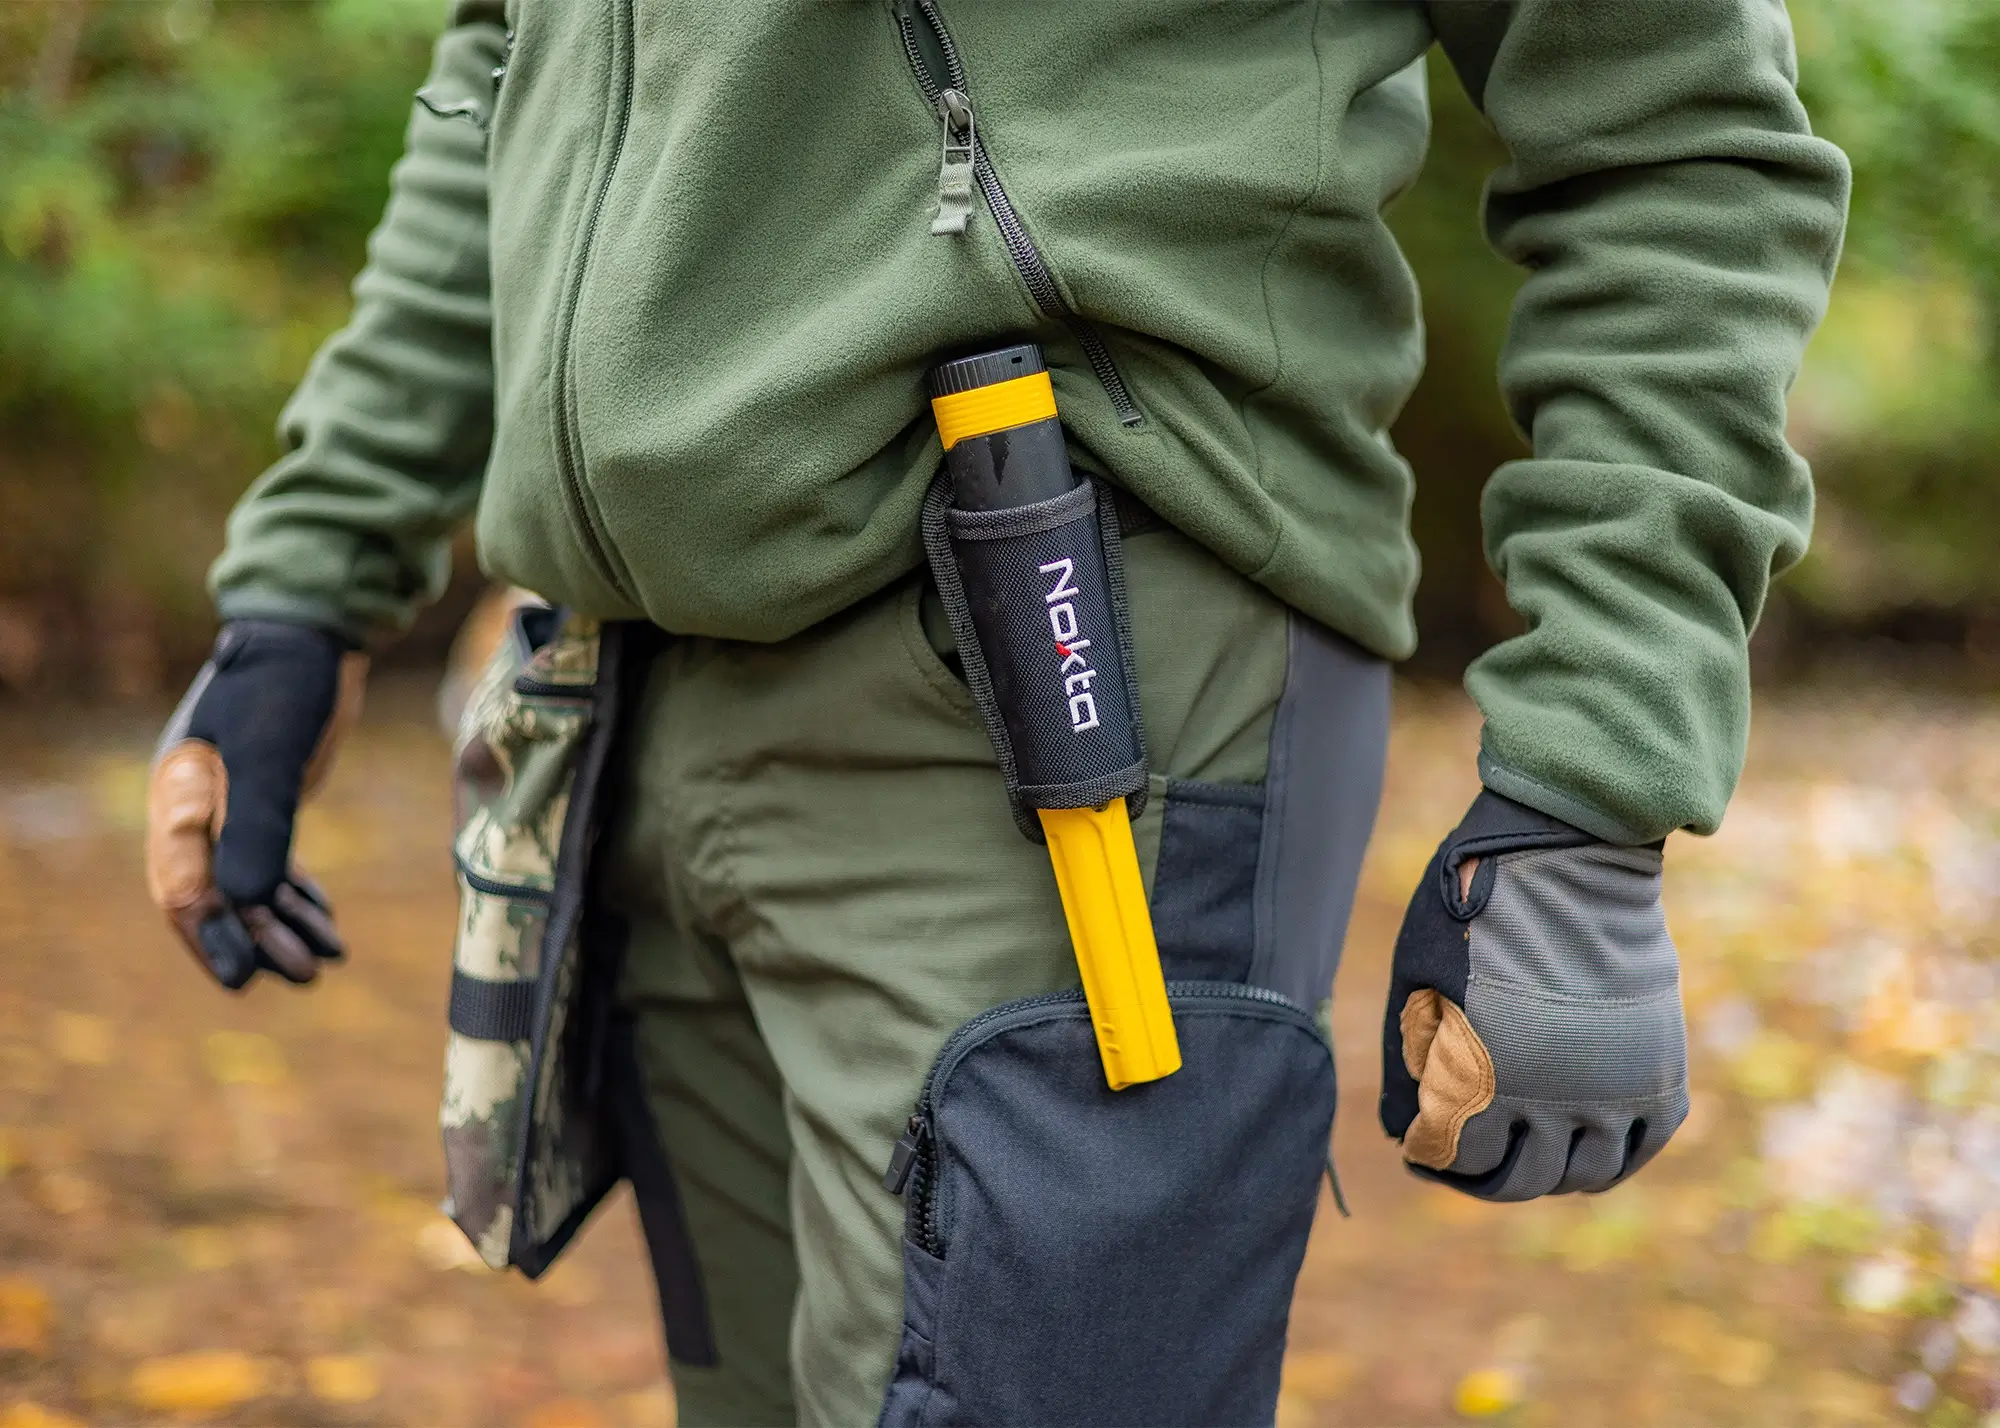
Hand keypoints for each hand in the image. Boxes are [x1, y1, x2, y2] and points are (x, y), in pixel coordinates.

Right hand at [146, 621, 366, 988]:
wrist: (310, 636)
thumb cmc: (283, 688)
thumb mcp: (269, 759)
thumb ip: (255, 827)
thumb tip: (239, 905)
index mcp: (179, 801)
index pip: (186, 889)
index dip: (214, 938)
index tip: (244, 980)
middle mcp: (196, 811)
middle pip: (216, 898)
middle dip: (257, 940)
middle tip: (306, 976)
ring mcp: (232, 807)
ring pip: (249, 886)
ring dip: (284, 924)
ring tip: (330, 957)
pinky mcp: (267, 801)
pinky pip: (271, 864)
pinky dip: (296, 895)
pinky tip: (326, 920)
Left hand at [1379, 789, 1687, 1199]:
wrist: (1567, 855)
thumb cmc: (1472, 910)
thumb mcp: (1416, 982)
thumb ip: (1409, 1064)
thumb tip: (1405, 1133)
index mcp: (1481, 1079)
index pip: (1457, 1160)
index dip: (1434, 1159)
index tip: (1423, 1148)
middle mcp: (1552, 1099)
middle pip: (1521, 1180)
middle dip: (1485, 1177)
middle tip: (1471, 1158)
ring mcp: (1615, 1088)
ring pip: (1586, 1175)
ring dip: (1551, 1172)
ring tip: (1527, 1148)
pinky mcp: (1660, 1068)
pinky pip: (1644, 1143)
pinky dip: (1614, 1154)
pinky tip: (1583, 1139)